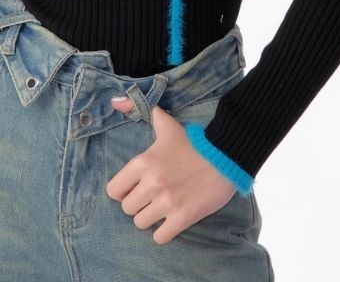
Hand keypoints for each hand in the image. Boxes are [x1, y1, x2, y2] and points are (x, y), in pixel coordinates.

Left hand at [105, 96, 237, 244]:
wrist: (226, 155)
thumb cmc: (194, 142)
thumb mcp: (166, 124)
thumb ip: (142, 111)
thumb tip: (116, 101)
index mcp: (143, 162)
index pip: (114, 190)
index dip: (123, 190)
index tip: (135, 187)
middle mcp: (151, 183)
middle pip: (127, 209)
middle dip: (138, 205)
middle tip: (151, 198)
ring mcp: (167, 202)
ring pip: (141, 224)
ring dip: (150, 219)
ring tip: (161, 209)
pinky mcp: (183, 217)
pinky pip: (160, 237)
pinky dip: (164, 233)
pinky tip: (171, 221)